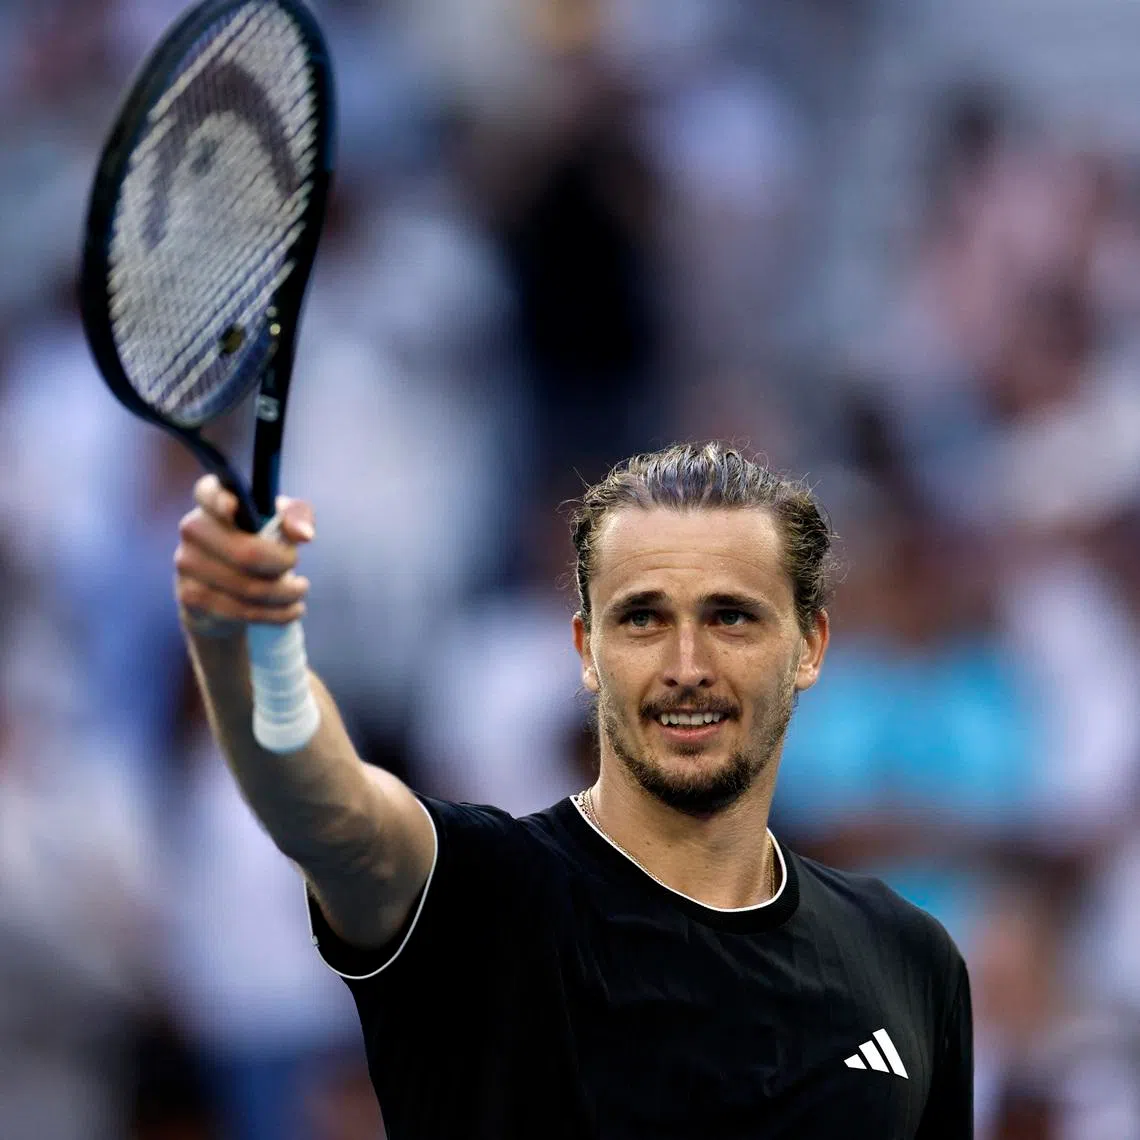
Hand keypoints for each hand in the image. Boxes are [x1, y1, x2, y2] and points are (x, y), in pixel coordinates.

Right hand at [175, 475, 313, 635]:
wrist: (223, 597)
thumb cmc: (256, 548)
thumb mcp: (279, 527)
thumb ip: (295, 517)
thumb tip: (303, 534)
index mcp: (212, 502)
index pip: (208, 492)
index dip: (220, 499)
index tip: (235, 507)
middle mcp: (193, 529)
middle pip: (247, 553)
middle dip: (283, 563)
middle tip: (296, 564)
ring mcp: (187, 564)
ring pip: (249, 587)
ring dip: (286, 593)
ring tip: (299, 589)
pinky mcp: (191, 597)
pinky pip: (243, 611)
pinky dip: (278, 613)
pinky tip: (293, 609)